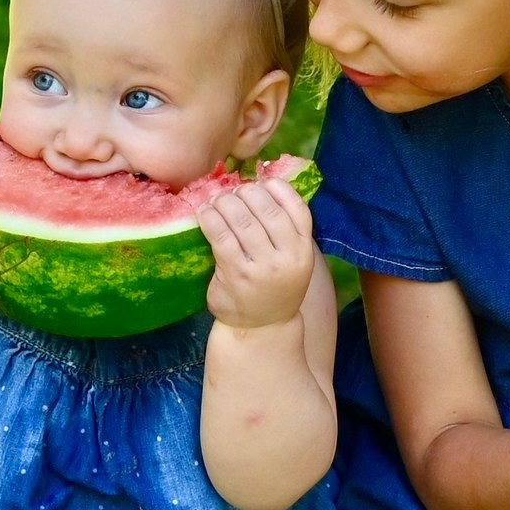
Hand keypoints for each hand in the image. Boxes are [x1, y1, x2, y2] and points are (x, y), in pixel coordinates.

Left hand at [199, 177, 316, 330]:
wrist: (262, 327)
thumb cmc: (275, 286)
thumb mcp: (293, 259)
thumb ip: (285, 230)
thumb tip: (261, 185)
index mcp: (304, 249)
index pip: (297, 207)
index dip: (277, 188)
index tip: (261, 182)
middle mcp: (288, 257)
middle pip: (266, 208)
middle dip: (246, 192)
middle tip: (233, 192)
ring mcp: (262, 267)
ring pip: (243, 219)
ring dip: (226, 202)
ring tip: (217, 200)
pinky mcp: (236, 274)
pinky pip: (222, 236)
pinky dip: (210, 219)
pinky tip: (205, 213)